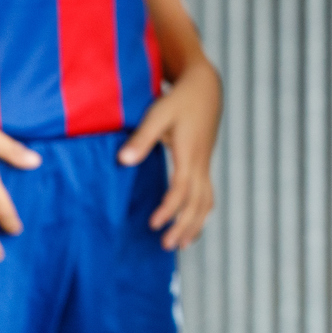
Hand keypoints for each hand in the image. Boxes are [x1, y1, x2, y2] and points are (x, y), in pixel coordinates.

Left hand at [118, 58, 220, 249]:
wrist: (205, 87)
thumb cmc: (180, 98)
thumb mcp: (159, 112)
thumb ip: (143, 137)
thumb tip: (124, 160)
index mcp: (190, 153)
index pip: (182, 188)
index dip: (169, 208)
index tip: (154, 224)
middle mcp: (201, 162)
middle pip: (198, 202)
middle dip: (184, 226)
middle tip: (166, 246)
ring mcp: (205, 164)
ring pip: (206, 201)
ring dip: (195, 224)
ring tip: (181, 244)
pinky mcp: (204, 163)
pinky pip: (207, 194)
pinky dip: (201, 213)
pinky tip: (193, 224)